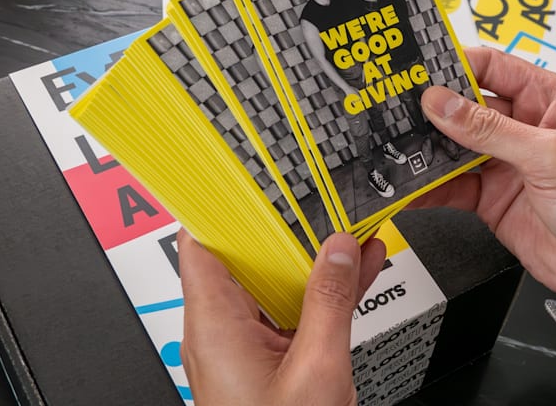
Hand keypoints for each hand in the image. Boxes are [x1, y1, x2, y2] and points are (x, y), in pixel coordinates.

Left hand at [178, 230, 385, 404]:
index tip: (256, 187)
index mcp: (214, 326)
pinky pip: (287, 316)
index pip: (202, 245)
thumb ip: (329, 303)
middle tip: (322, 210)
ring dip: (311, 266)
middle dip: (288, 233)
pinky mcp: (263, 363)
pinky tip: (354, 276)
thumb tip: (339, 251)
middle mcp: (218, 334)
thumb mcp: (316, 367)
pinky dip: (317, 298)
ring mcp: (241, 349)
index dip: (226, 211)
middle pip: (246, 262)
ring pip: (273, 289)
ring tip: (352, 239)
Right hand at [414, 47, 555, 315]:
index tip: (418, 70)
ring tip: (392, 146)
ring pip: (452, 145)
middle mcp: (523, 126)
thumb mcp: (551, 157)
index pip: (492, 67)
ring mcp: (505, 162)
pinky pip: (451, 184)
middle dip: (430, 109)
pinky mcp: (490, 196)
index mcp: (548, 100)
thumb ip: (490, 130)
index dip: (455, 65)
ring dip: (425, 148)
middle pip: (465, 106)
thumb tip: (441, 102)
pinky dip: (427, 186)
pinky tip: (407, 186)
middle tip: (393, 109)